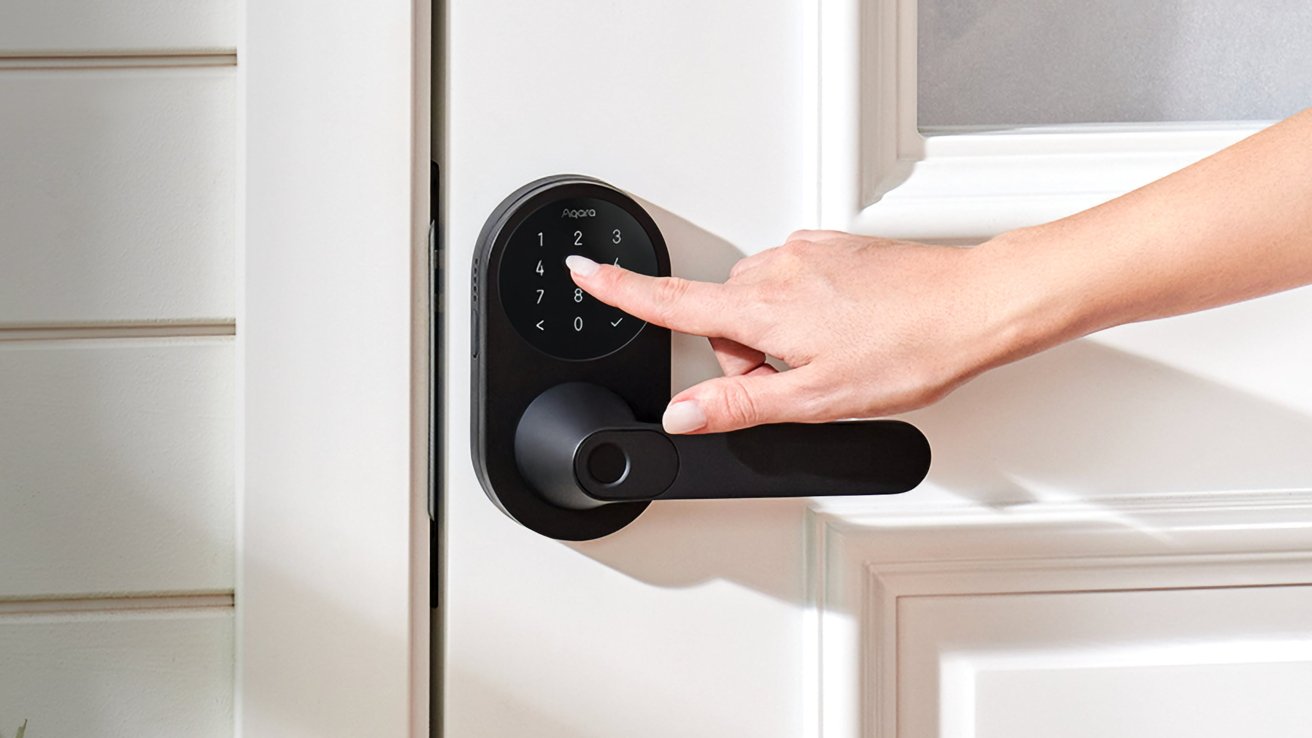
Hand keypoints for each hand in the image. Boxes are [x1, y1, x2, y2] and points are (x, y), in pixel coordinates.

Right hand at [566, 230, 1022, 433]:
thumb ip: (740, 406)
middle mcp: (778, 268)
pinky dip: (806, 312)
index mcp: (764, 307)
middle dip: (749, 356)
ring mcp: (808, 253)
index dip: (620, 290)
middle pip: (726, 317)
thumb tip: (684, 417)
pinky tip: (850, 331)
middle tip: (803, 380)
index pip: (672, 300)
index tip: (583, 271)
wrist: (975, 305)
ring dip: (779, 335)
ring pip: (762, 302)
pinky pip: (795, 283)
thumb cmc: (910, 348)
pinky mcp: (833, 248)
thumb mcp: (817, 397)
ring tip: (837, 356)